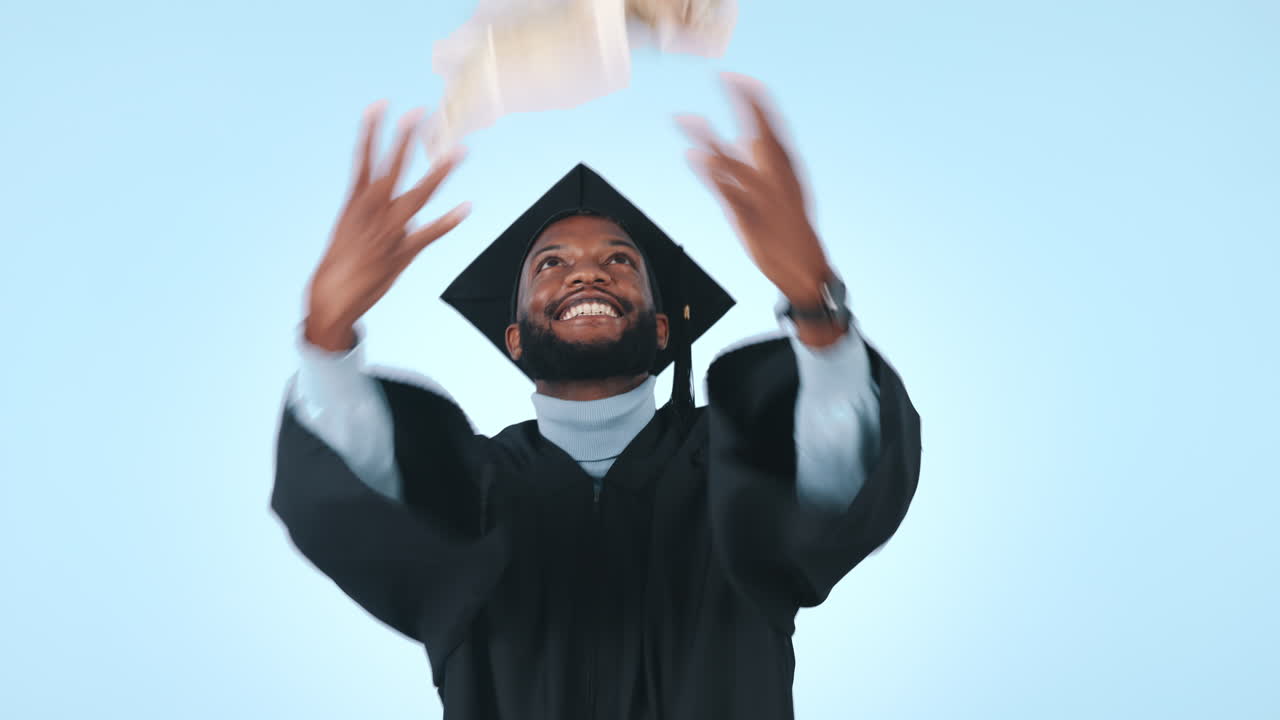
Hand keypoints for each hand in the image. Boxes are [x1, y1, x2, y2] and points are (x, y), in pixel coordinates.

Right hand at [306, 102, 470, 351]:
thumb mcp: (345, 227)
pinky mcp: (402, 253)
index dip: (372, 132)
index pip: (365, 159)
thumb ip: (362, 205)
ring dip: (440, 172)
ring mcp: (388, 231)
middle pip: (392, 168)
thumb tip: (375, 190)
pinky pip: (429, 234)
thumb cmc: (337, 264)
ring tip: (458, 150)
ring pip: (417, 195)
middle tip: (420, 111)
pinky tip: (466, 207)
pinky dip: (447, 222)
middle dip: (406, 139)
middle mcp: (372, 212)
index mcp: (355, 203)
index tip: (381, 104)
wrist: (329, 300)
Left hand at [676, 72, 832, 307]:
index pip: (773, 128)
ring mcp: (764, 199)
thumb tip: (751, 141)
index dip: (756, 103)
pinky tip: (693, 156)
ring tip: (685, 118)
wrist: (806, 271)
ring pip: (734, 162)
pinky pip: (727, 192)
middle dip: (744, 106)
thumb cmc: (792, 232)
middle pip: (760, 135)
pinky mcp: (750, 220)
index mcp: (789, 171)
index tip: (739, 80)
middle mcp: (778, 180)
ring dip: (709, 139)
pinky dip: (711, 174)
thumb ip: (766, 168)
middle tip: (726, 79)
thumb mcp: (786, 193)